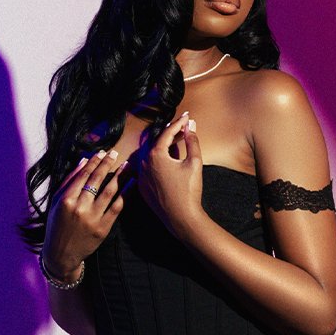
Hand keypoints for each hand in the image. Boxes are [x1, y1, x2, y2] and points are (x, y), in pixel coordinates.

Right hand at [43, 148, 124, 277]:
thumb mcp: (55, 203)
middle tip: (115, 153)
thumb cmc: (56, 225)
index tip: (101, 153)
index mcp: (66, 200)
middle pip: (96, 180)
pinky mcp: (103, 228)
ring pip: (110, 191)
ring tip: (127, 165)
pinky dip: (125, 194)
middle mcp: (80, 207)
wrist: (62, 253)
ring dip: (120, 176)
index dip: (93, 162)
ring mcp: (92, 218)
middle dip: (107, 164)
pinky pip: (117, 207)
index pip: (83, 175)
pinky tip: (131, 184)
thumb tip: (83, 161)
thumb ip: (69, 181)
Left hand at [134, 110, 202, 239]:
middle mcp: (144, 164)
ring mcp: (141, 176)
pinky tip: (170, 161)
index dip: (178, 124)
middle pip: (156, 142)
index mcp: (155, 155)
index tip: (186, 117)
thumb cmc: (189, 191)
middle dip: (170, 134)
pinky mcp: (142, 187)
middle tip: (183, 128)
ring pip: (150, 155)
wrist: (181, 218)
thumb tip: (190, 125)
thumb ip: (192, 141)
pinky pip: (148, 168)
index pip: (167, 133)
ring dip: (163, 147)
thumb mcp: (194, 162)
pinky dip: (157, 162)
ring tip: (178, 142)